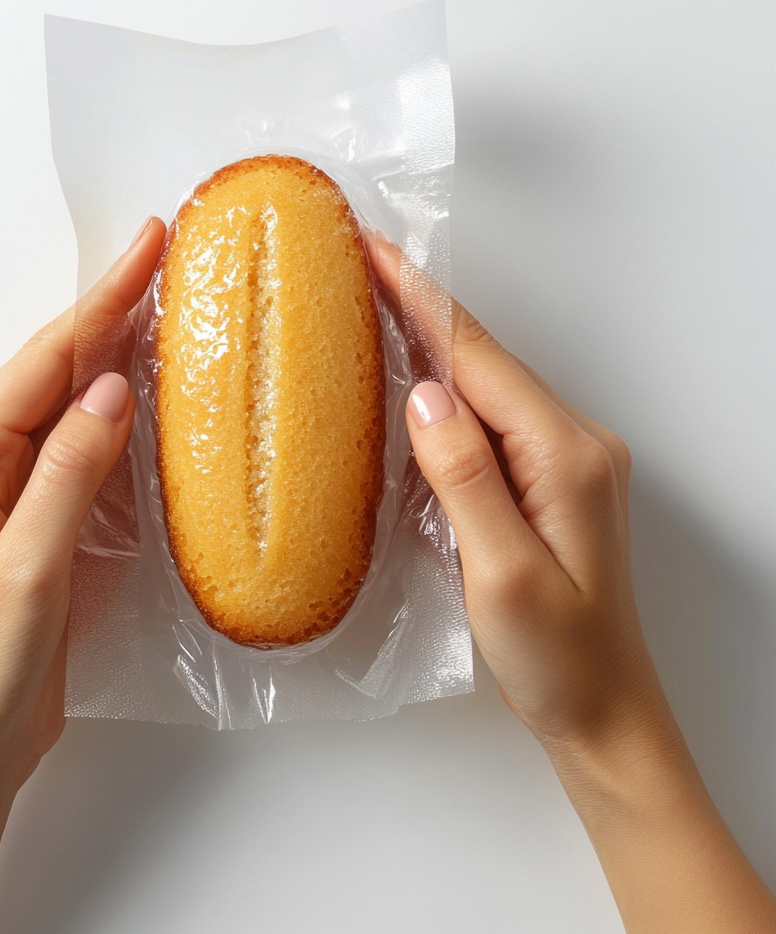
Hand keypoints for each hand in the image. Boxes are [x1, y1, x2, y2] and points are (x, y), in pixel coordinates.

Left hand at [0, 216, 165, 933]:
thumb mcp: (27, 572)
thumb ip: (67, 474)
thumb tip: (111, 387)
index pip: (44, 363)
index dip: (100, 300)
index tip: (147, 246)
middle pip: (52, 367)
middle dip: (108, 308)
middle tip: (161, 254)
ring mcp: (7, 488)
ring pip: (67, 399)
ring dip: (114, 349)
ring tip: (162, 303)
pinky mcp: (35, 516)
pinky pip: (80, 444)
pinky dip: (116, 408)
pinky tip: (147, 390)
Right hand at [366, 231, 775, 933]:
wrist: (604, 711)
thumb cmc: (559, 658)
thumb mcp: (504, 573)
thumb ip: (467, 477)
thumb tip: (425, 394)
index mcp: (564, 454)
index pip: (477, 359)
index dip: (421, 301)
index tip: (373, 251)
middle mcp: (571, 442)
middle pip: (482, 359)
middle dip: (419, 308)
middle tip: (358, 265)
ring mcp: (561, 460)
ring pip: (482, 386)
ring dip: (428, 346)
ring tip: (370, 308)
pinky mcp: (544, 481)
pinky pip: (486, 421)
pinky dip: (443, 394)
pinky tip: (409, 383)